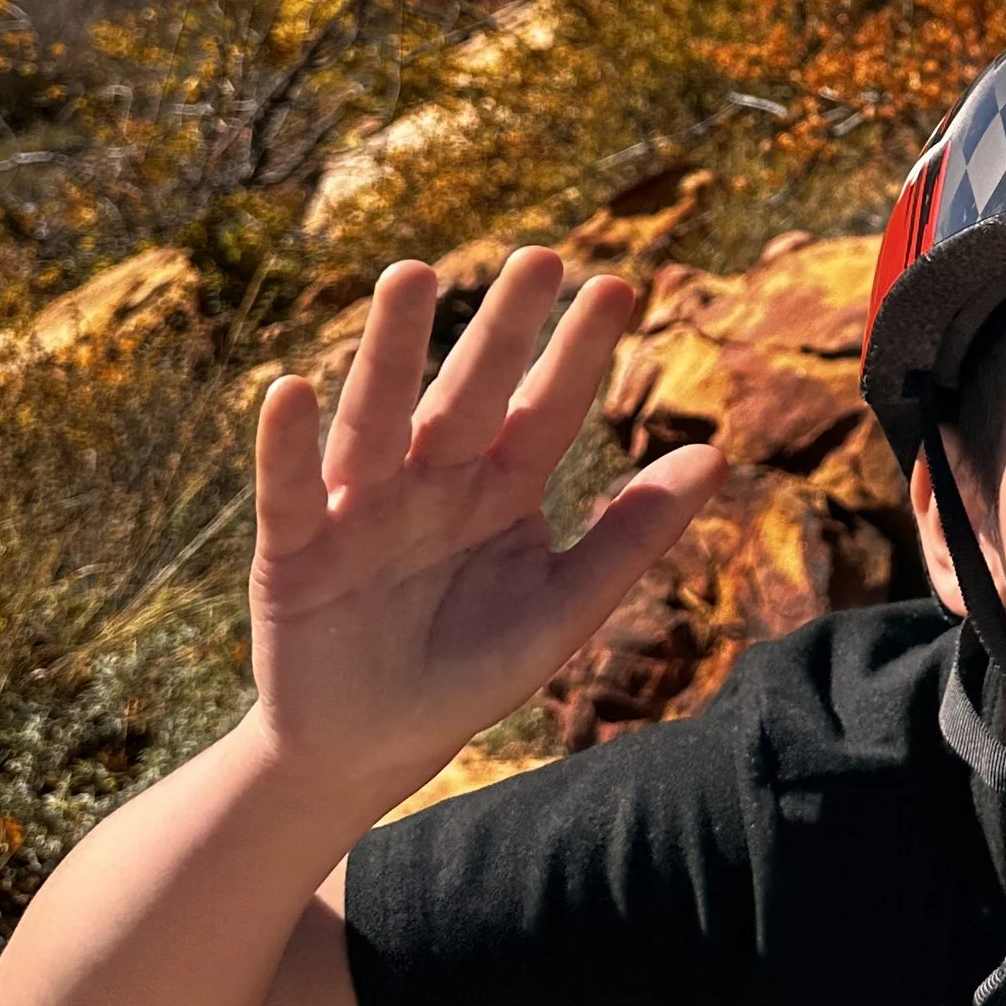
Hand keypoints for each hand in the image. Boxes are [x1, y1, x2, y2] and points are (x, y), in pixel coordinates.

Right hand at [249, 249, 717, 802]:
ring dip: (391, 350)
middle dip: (502, 329)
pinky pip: (293, 491)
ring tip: (409, 276)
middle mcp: (433, 479)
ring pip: (379, 417)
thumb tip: (718, 454)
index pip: (547, 409)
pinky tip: (290, 388)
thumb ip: (632, 535)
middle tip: (540, 256)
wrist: (371, 748)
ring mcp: (363, 508)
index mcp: (500, 486)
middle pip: (470, 393)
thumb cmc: (470, 667)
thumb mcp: (563, 609)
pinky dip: (287, 445)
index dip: (578, 353)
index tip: (619, 286)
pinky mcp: (295, 552)